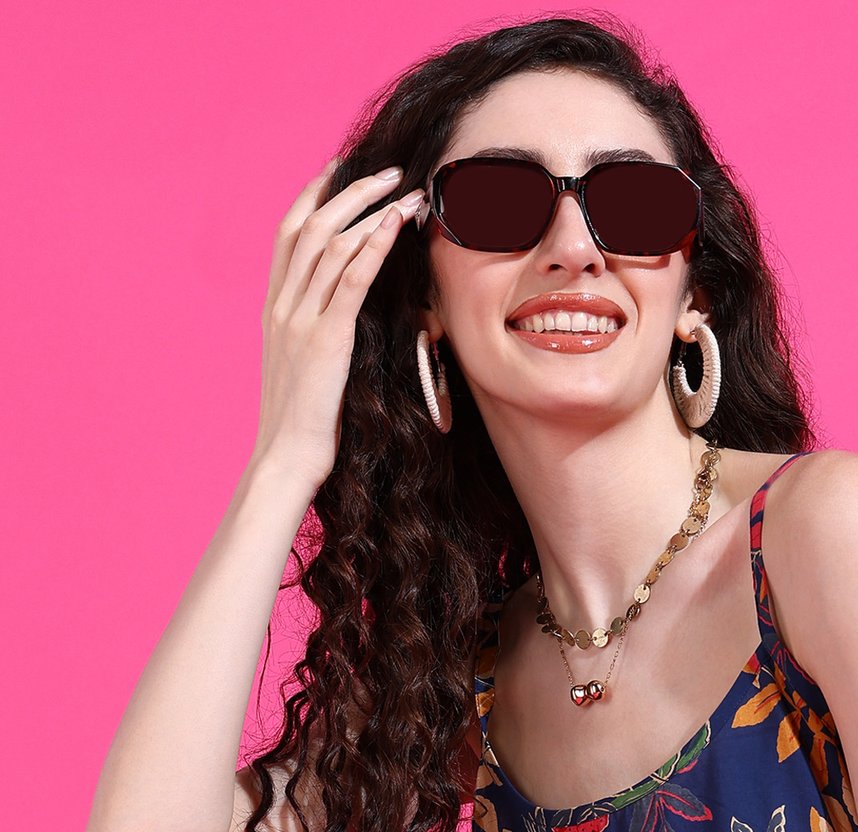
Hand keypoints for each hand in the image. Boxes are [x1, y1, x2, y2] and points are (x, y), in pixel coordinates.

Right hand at [252, 158, 426, 491]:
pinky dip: (374, 246)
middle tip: (386, 172)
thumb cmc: (301, 424)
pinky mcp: (326, 339)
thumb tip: (338, 322)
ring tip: (406, 191)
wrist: (285, 458)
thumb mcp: (302, 369)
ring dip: (372, 211)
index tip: (340, 170)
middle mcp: (283, 304)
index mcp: (274, 308)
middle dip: (350, 191)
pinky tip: (396, 224)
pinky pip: (351, 280)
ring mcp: (301, 320)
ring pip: (332, 244)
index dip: (314, 195)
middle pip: (312, 225)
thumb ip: (314, 335)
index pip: (289, 233)